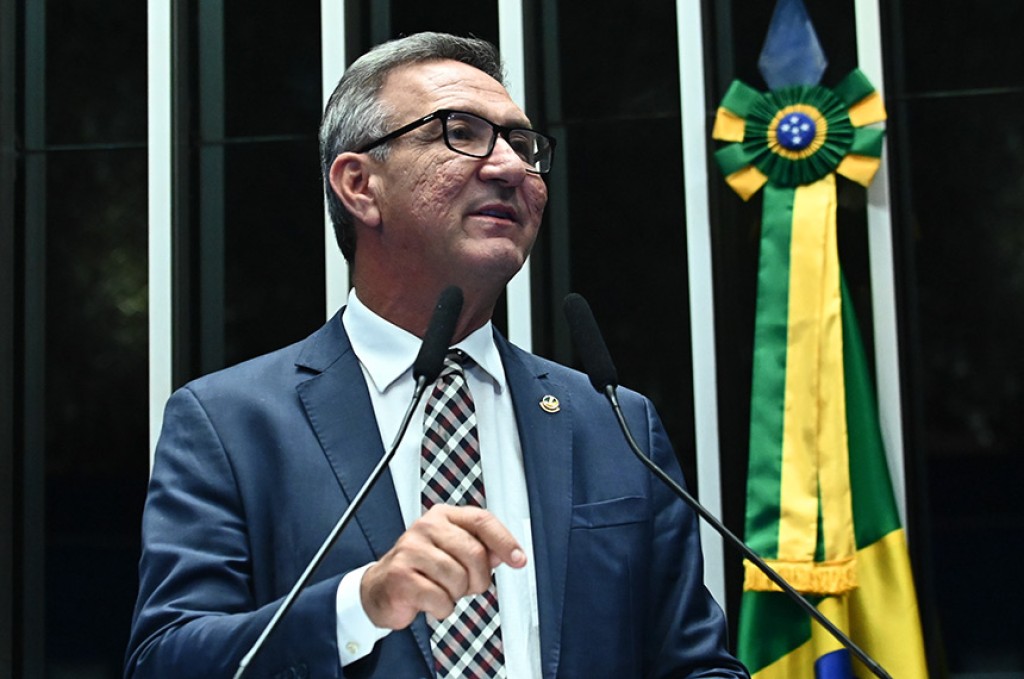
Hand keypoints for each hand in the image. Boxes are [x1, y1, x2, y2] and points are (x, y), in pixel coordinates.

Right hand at [360, 505, 526, 628]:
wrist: (380, 588)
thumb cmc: (421, 568)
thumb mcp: (453, 552)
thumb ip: (481, 548)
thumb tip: (506, 553)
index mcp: (443, 516)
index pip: (482, 520)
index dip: (505, 541)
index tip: (519, 559)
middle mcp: (426, 527)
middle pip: (474, 553)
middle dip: (477, 578)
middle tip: (466, 585)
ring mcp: (410, 550)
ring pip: (458, 578)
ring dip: (456, 594)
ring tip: (441, 590)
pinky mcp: (400, 576)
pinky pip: (440, 598)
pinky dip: (441, 607)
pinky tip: (429, 600)